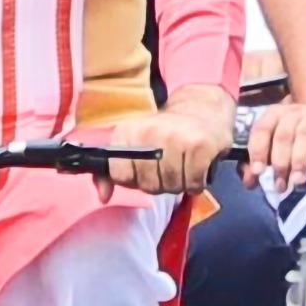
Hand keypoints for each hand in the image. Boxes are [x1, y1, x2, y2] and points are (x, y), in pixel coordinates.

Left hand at [92, 84, 233, 200]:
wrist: (202, 108)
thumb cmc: (164, 133)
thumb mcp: (134, 144)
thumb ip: (113, 171)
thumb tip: (103, 197)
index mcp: (127, 132)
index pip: (120, 175)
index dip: (133, 180)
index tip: (142, 170)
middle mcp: (149, 132)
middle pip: (148, 185)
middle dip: (159, 184)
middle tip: (167, 168)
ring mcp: (176, 138)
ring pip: (172, 186)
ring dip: (179, 184)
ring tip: (182, 167)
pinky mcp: (200, 145)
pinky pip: (193, 184)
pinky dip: (196, 183)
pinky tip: (196, 167)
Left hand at [246, 99, 305, 194]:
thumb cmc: (301, 136)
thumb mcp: (279, 146)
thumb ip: (260, 163)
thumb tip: (249, 183)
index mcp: (275, 115)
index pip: (261, 129)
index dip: (257, 150)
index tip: (258, 172)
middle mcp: (294, 112)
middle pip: (283, 135)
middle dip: (280, 163)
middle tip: (280, 187)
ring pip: (305, 137)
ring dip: (300, 162)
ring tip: (298, 184)